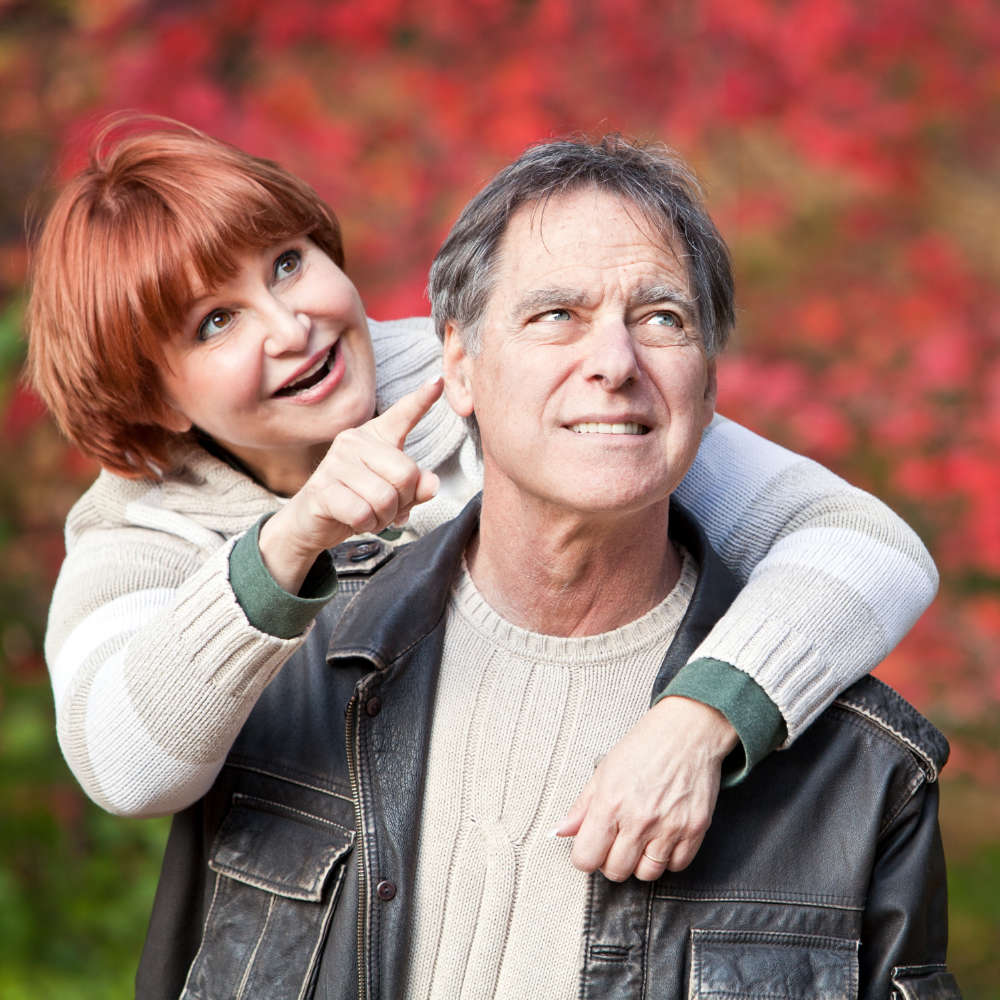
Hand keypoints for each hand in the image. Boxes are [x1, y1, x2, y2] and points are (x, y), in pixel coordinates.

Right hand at [258, 376, 443, 592]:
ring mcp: (335, 462)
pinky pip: (363, 513)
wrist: (313, 524)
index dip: (422, 399)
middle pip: (406, 473)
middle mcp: (354, 441)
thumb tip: (431, 483)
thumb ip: (416, 486)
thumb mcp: (395, 494)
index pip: (403, 415)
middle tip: (386, 508)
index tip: (438, 380)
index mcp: (375, 436)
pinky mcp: (322, 488)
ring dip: (384, 517)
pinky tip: (355, 521)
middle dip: (404, 501)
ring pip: (385, 497)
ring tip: (370, 515)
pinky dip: (366, 525)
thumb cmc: (357, 502)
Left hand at [552, 696, 738, 881]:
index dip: (586, 855)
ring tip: (641, 839)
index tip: (592, 846)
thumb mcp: (604, 771)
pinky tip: (663, 836)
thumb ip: (581, 807)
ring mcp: (669, 827)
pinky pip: (676, 866)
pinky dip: (668, 857)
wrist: (687, 730)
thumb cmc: (645, 746)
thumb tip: (560, 831)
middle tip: (616, 841)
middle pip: (616, 871)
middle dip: (611, 860)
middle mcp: (639, 819)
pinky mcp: (695, 830)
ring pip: (647, 874)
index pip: (586, 858)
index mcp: (610, 803)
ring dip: (640, 862)